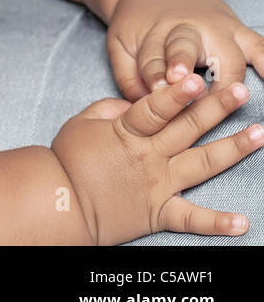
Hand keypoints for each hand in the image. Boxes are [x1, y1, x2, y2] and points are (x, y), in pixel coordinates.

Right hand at [51, 74, 261, 244]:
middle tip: (241, 90)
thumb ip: (110, 107)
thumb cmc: (67, 159)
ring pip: (202, 164)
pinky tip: (242, 223)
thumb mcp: (81, 122)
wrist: (58, 202)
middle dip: (216, 108)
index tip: (198, 78)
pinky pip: (191, 219)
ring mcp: (158, 185)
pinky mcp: (159, 212)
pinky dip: (216, 223)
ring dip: (233, 149)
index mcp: (127, 133)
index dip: (178, 94)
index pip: (157, 109)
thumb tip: (134, 102)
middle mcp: (149, 157)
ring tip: (259, 134)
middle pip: (188, 128)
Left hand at [107, 0, 263, 99]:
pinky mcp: (240, 32)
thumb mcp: (121, 43)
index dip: (153, 74)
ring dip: (229, 73)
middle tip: (183, 82)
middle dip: (185, 62)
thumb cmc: (139, 24)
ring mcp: (217, 29)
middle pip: (187, 46)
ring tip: (233, 95)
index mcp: (155, 33)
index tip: (156, 90)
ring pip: (227, 51)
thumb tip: (144, 105)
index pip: (152, 56)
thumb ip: (128, 74)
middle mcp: (187, 28)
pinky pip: (261, 46)